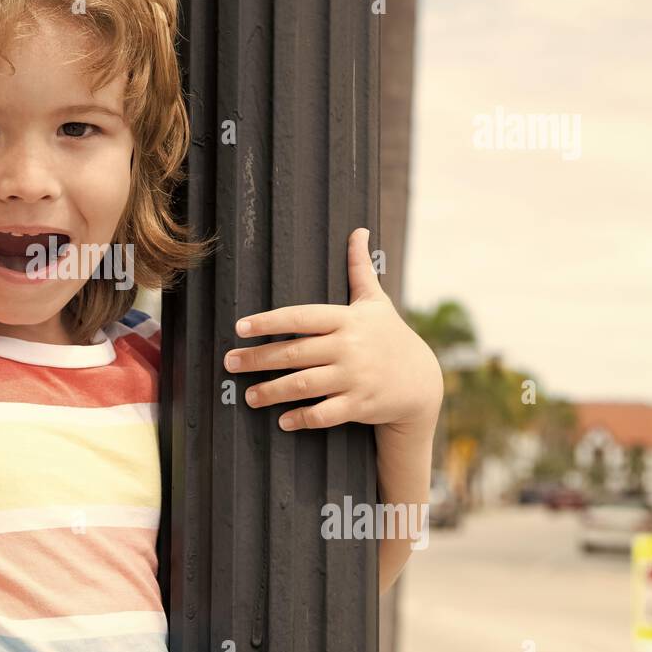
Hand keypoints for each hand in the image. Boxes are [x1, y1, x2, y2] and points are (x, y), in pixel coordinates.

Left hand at [223, 227, 441, 433]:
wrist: (422, 381)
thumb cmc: (389, 336)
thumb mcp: (376, 302)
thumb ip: (360, 269)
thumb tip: (359, 230)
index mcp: (347, 319)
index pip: (300, 317)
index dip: (269, 321)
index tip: (240, 326)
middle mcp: (349, 347)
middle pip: (294, 352)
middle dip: (258, 358)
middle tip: (230, 362)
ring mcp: (355, 377)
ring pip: (304, 385)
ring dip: (272, 391)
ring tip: (248, 396)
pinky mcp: (361, 404)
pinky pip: (326, 413)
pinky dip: (302, 418)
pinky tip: (283, 420)